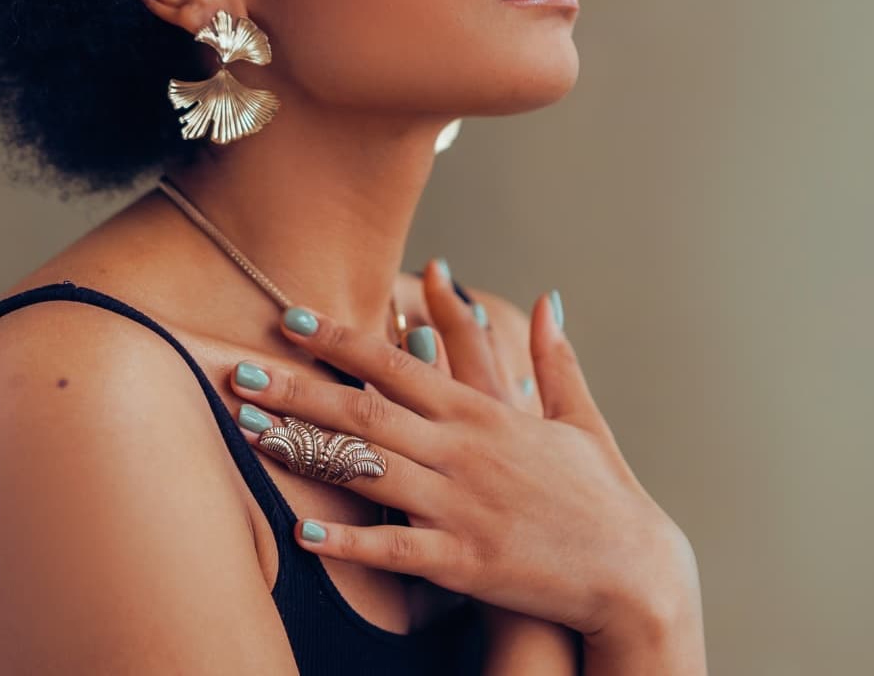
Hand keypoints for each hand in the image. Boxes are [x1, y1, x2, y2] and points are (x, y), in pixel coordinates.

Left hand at [229, 270, 696, 641]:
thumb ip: (556, 357)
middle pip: (366, 410)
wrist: (632, 573)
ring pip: (367, 469)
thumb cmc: (602, 493)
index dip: (341, 338)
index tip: (293, 318)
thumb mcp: (579, 417)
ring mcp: (461, 504)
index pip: (399, 361)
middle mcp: (464, 450)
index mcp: (486, 411)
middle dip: (298, 388)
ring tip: (251, 432)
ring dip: (304, 450)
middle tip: (241, 371)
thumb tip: (551, 299)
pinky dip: (349, 540)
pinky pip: (394, 548)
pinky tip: (304, 531)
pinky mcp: (463, 560)